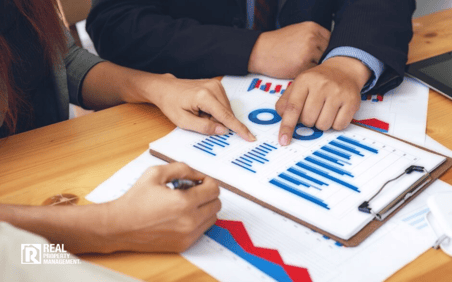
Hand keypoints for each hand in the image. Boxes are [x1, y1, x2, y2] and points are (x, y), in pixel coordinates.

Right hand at [101, 162, 220, 252]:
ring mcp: (188, 235)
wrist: (119, 225)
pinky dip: (197, 221)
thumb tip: (198, 174)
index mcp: (184, 202)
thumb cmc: (135, 200)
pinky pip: (202, 230)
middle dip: (208, 194)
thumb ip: (181, 168)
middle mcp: (189, 221)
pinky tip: (182, 215)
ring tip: (186, 203)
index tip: (200, 181)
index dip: (208, 181)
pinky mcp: (184, 244)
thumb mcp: (156, 173)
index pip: (214, 190)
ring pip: (212, 218)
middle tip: (193, 190)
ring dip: (205, 208)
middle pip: (216, 204)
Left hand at [143, 74, 254, 141]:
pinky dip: (215, 111)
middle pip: (227, 114)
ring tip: (199, 112)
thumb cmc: (171, 104)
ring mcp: (216, 84)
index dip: (239, 128)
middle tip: (199, 119)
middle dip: (217, 122)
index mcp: (204, 96)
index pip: (226, 116)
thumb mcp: (183, 121)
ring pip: (226, 110)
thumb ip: (204, 127)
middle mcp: (213, 87)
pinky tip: (203, 109)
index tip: (250, 137)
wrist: (166, 88)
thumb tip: (223, 130)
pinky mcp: (217, 85)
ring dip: (216, 117)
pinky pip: (223, 105)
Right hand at [248, 21, 329, 78]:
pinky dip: (307, 73)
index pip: (330, 39)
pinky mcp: (303, 65)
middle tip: (309, 61)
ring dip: (314, 66)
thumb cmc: (276, 43)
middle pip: (327, 52)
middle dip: (320, 57)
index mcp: (312, 27)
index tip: (318, 53)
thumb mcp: (297, 32)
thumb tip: (326, 48)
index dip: (324, 48)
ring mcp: (308, 52)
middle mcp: (312, 38)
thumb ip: (313, 37)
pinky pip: (312, 72)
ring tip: (300, 64)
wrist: (260, 51)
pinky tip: (296, 68)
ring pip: (321, 63)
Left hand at [275, 56, 371, 145]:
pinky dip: (335, 124)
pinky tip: (335, 112)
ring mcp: (338, 92)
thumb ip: (286, 102)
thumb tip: (282, 118)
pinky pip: (339, 126)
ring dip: (321, 124)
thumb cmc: (316, 82)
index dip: (287, 126)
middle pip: (308, 120)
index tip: (283, 141)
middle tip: (313, 111)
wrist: (343, 70)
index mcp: (304, 81)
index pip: (293, 108)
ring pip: (323, 125)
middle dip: (308, 121)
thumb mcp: (298, 86)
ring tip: (324, 111)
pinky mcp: (352, 101)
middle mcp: (321, 85)